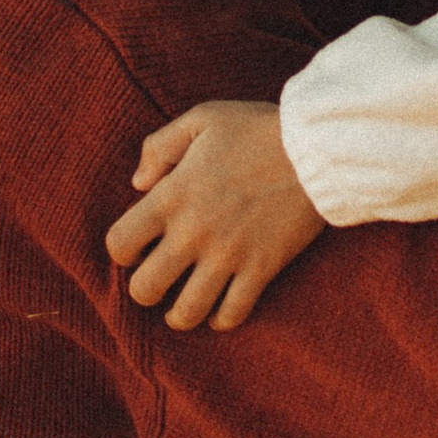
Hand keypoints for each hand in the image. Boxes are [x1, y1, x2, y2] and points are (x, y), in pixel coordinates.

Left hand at [108, 99, 325, 330]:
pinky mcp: (261, 269)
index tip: (140, 246)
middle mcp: (193, 233)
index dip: (123, 251)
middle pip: (144, 290)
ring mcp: (228, 256)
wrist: (319, 147)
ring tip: (186, 303)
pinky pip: (232, 314)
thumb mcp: (202, 119)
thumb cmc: (258, 129)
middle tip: (162, 278)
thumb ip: (159, 146)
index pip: (119, 244)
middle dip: (145, 289)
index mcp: (171, 196)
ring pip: (185, 313)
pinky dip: (222, 319)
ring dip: (180, 314)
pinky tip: (221, 307)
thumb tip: (138, 184)